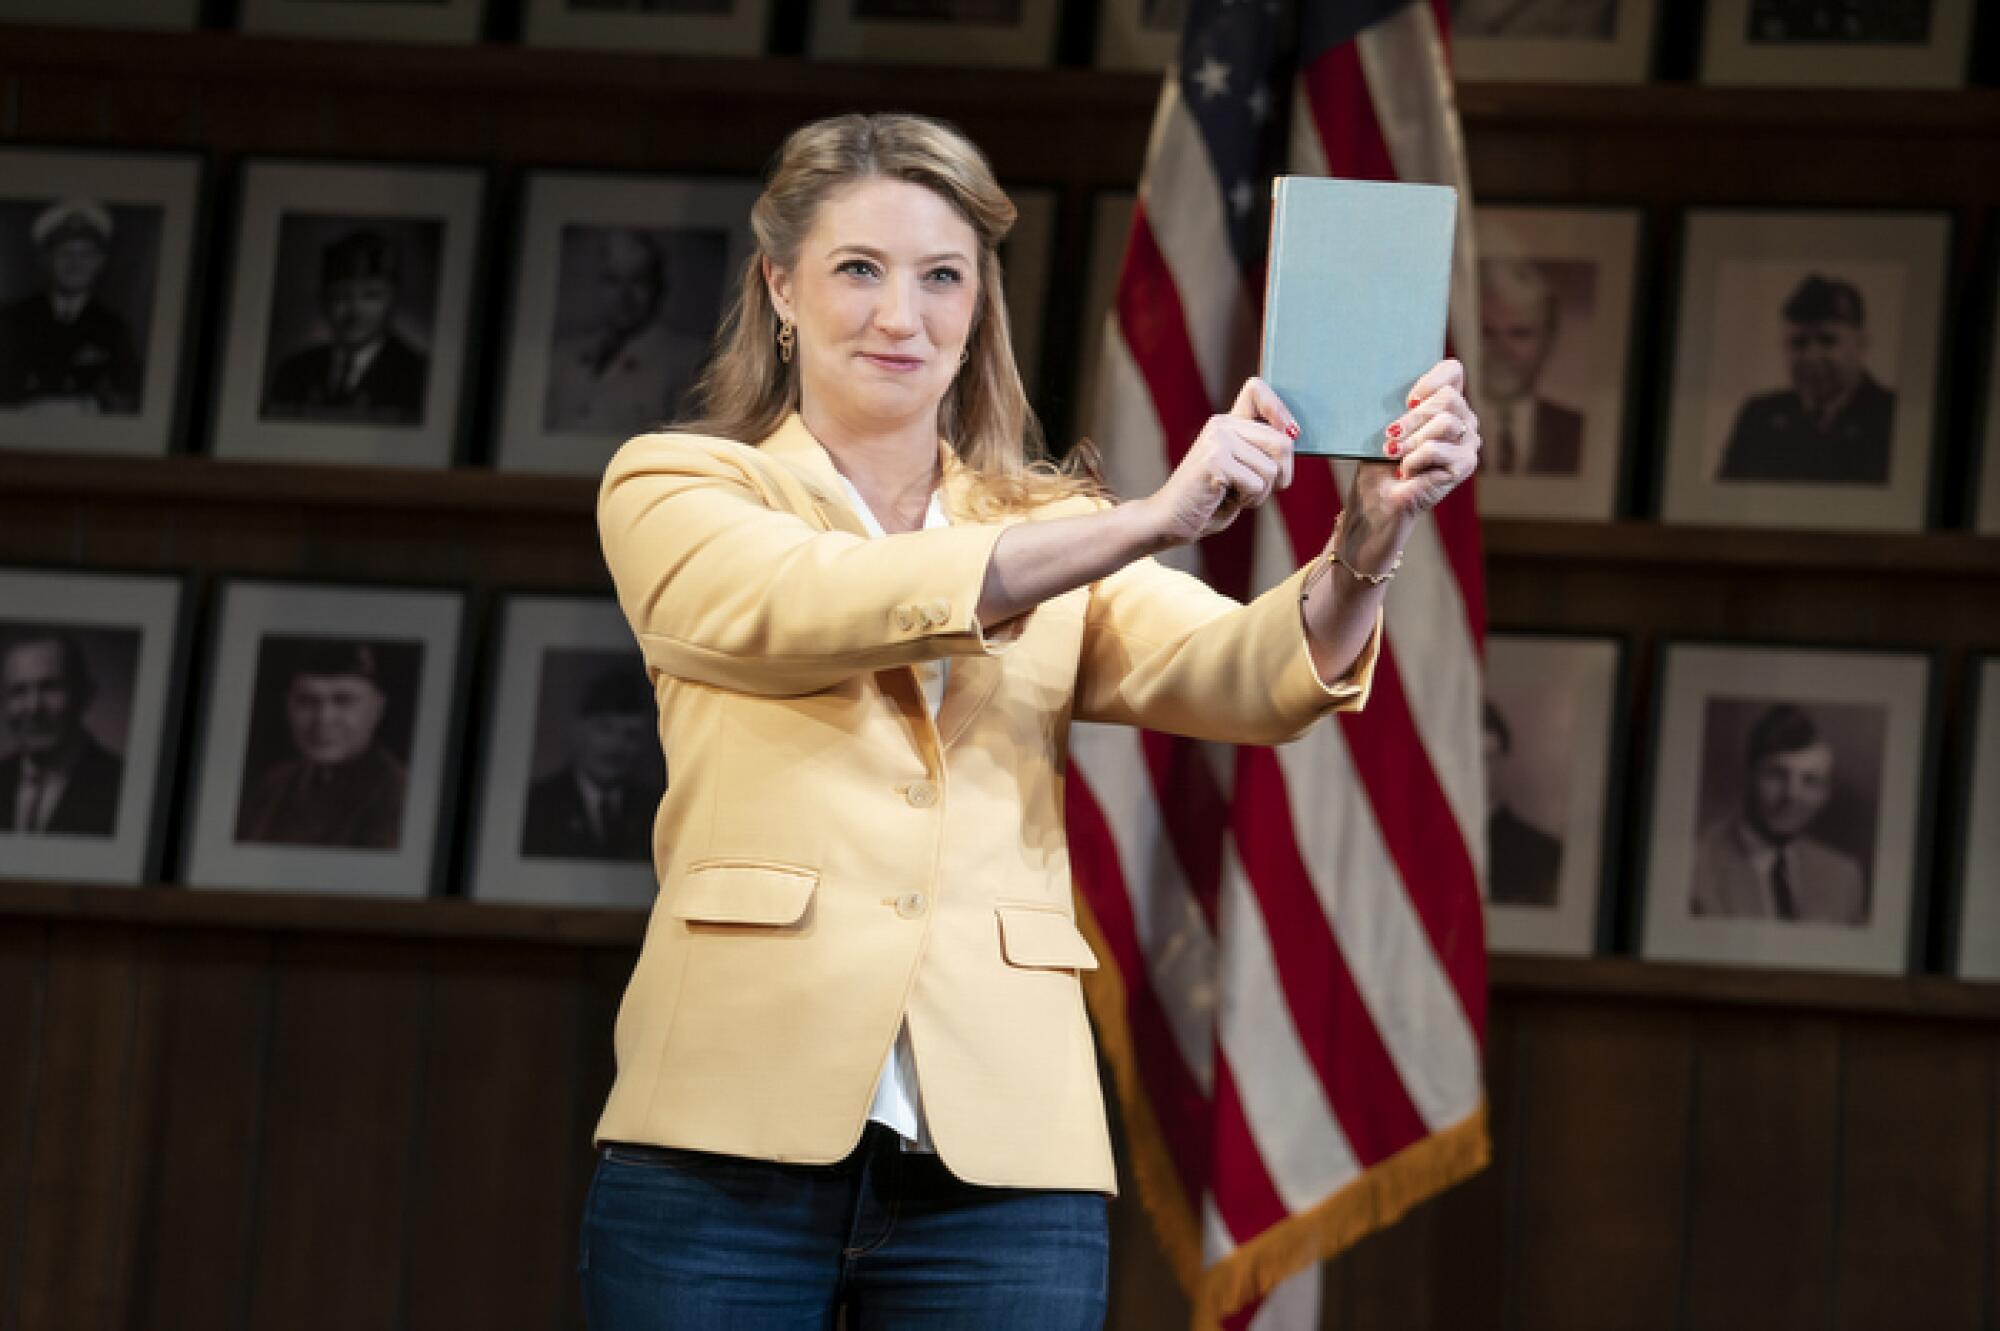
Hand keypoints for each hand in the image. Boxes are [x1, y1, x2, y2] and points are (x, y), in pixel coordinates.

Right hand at [1137, 377, 1297, 547]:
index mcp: (1227, 423)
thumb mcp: (1241, 470)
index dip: (1279, 409)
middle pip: (1282, 441)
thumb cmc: (1210, 500)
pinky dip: (1248, 500)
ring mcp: (1217, 440)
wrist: (1170, 520)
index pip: (1256, 389)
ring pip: (1271, 468)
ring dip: (1261, 493)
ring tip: (1235, 494)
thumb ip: (1262, 451)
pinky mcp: (1215, 461)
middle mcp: (1221, 425)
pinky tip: (1225, 499)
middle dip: (1282, 474)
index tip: (1288, 433)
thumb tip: (1293, 436)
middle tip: (1257, 489)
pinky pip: (1256, 484)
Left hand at [1346, 357, 1480, 541]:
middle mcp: (1463, 420)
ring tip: (1396, 455)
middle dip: (1413, 417)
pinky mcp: (1465, 465)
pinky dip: (1415, 460)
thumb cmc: (1380, 464)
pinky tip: (1406, 471)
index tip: (1408, 400)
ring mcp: (1468, 443)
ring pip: (1445, 422)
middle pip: (1448, 397)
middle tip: (1391, 435)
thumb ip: (1403, 406)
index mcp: (1445, 405)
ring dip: (1411, 440)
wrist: (1377, 502)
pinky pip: (1438, 448)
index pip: (1453, 371)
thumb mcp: (1387, 427)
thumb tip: (1409, 396)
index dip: (1431, 379)